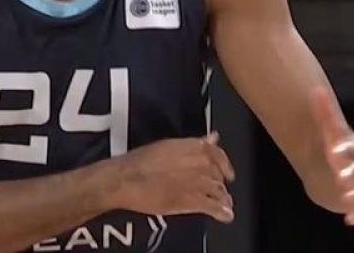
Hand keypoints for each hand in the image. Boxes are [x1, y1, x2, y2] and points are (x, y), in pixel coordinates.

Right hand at [107, 132, 236, 222]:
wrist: (126, 179)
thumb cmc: (139, 162)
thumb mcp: (167, 145)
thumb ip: (194, 144)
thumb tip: (211, 137)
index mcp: (193, 147)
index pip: (218, 154)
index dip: (224, 164)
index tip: (226, 171)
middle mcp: (200, 163)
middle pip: (219, 174)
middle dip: (219, 183)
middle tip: (218, 189)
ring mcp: (199, 182)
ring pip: (219, 191)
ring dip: (223, 199)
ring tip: (224, 205)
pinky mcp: (194, 200)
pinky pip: (215, 207)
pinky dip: (222, 212)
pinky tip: (224, 215)